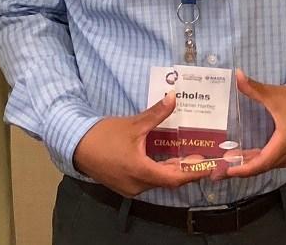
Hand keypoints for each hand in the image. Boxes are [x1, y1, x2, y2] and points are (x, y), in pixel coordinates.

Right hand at [73, 93, 208, 196]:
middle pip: (168, 180)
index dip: (194, 172)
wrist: (75, 145)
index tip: (210, 167)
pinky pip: (147, 181)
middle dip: (185, 169)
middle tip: (201, 157)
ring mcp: (130, 188)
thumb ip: (156, 113)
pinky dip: (159, 172)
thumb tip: (174, 97)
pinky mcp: (124, 185)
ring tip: (187, 157)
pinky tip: (165, 160)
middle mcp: (138, 185)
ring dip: (172, 170)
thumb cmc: (104, 136)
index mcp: (141, 172)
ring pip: (158, 182)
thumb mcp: (133, 124)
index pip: (175, 178)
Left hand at [224, 69, 285, 177]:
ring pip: (266, 166)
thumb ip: (254, 88)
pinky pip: (271, 163)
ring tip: (228, 165)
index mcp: (283, 142)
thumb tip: (237, 75)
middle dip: (241, 169)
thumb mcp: (273, 94)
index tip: (228, 170)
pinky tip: (244, 159)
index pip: (262, 162)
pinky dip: (257, 163)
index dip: (244, 168)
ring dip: (248, 167)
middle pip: (262, 167)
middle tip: (220, 171)